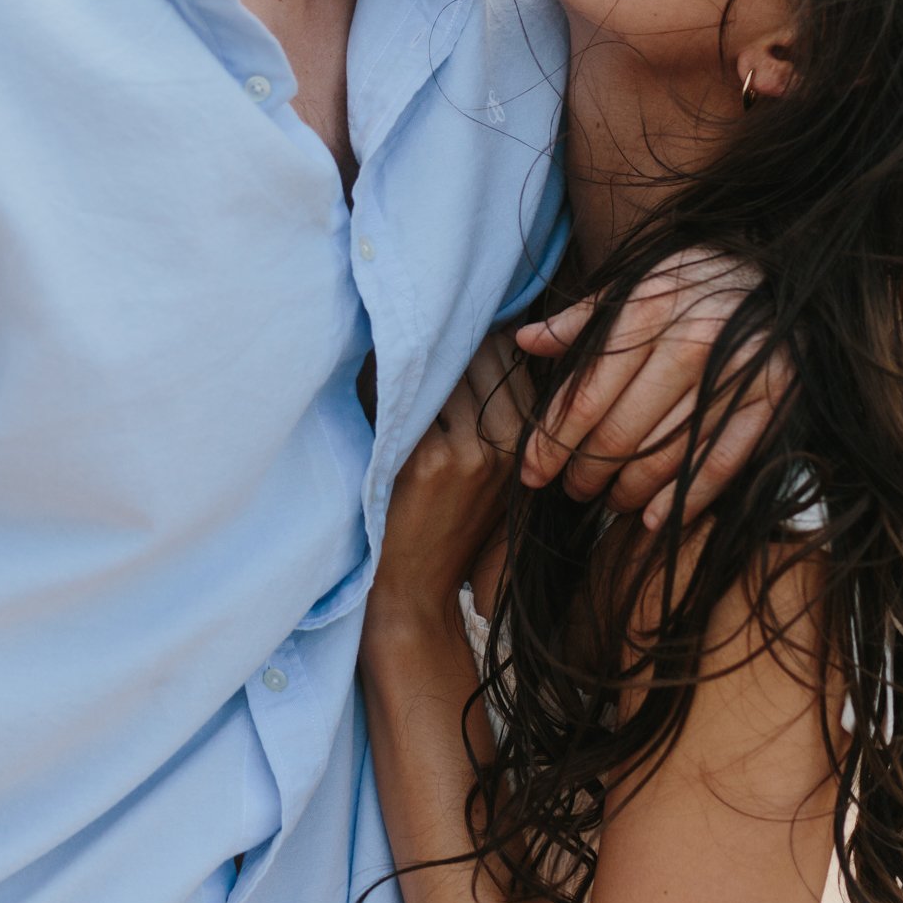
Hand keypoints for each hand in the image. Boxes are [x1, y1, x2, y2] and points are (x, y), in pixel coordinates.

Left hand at [372, 333, 532, 629]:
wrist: (415, 592)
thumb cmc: (446, 524)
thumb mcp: (489, 469)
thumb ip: (491, 412)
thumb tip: (474, 334)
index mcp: (531, 442)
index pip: (513, 358)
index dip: (481, 330)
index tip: (450, 310)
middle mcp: (511, 443)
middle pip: (483, 353)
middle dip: (449, 331)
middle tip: (417, 314)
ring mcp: (472, 453)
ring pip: (444, 369)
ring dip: (415, 351)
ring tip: (390, 339)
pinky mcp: (430, 462)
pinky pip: (408, 396)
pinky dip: (386, 381)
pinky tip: (371, 374)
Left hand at [513, 249, 787, 530]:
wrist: (793, 271)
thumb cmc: (703, 278)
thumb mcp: (640, 280)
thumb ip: (584, 317)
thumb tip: (525, 340)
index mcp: (649, 308)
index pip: (586, 394)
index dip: (552, 441)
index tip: (531, 472)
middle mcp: (690, 343)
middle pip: (621, 432)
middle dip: (585, 472)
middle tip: (571, 490)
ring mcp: (735, 375)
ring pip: (666, 455)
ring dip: (629, 490)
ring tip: (609, 500)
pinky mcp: (772, 400)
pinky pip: (720, 464)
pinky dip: (686, 500)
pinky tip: (656, 519)